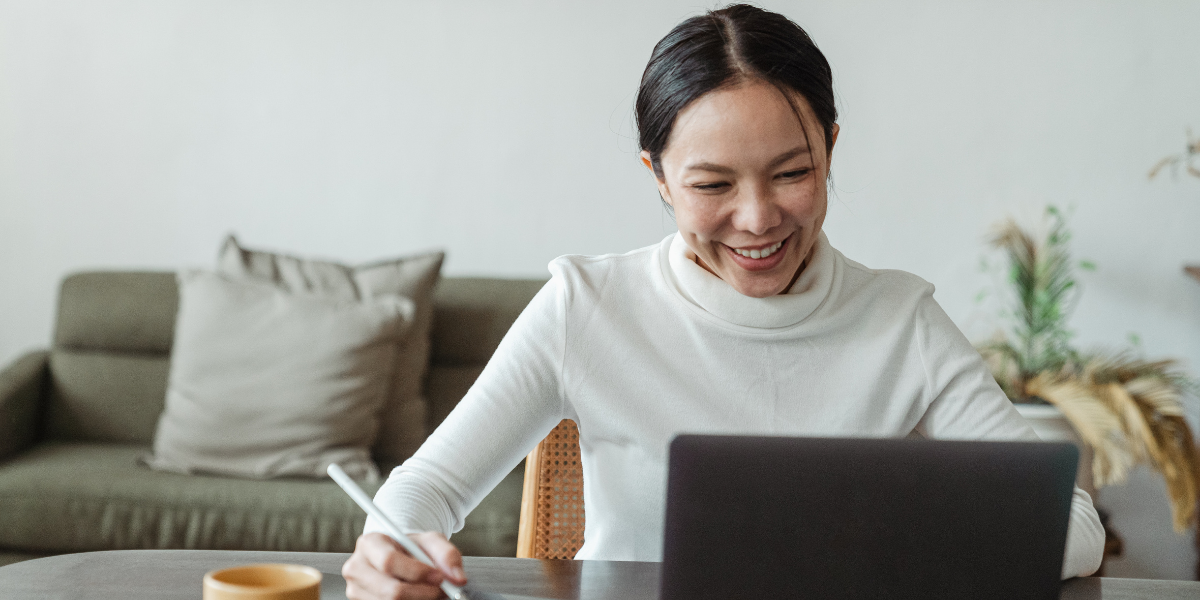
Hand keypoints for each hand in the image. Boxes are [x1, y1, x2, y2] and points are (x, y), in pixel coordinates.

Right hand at [343, 531, 466, 599]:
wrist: (400, 558)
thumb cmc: (411, 549)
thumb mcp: (430, 541)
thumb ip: (446, 553)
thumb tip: (457, 578)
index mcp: (369, 543)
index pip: (389, 561)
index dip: (417, 572)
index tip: (439, 576)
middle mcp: (356, 567)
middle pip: (390, 590)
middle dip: (423, 593)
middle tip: (442, 590)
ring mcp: (356, 591)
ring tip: (431, 592)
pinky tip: (418, 597)